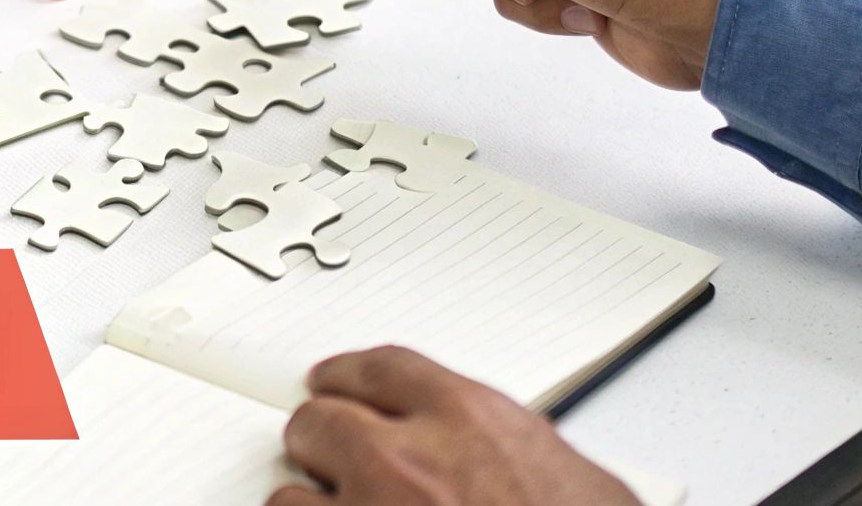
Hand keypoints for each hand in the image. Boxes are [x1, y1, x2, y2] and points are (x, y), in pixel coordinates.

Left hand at [270, 347, 637, 505]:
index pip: (378, 369)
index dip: (347, 376)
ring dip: (306, 499)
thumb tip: (490, 450)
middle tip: (328, 450)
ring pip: (290, 490)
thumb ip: (506, 448)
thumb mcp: (571, 478)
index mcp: (468, 421)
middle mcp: (409, 462)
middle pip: (320, 419)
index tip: (334, 382)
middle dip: (323, 436)